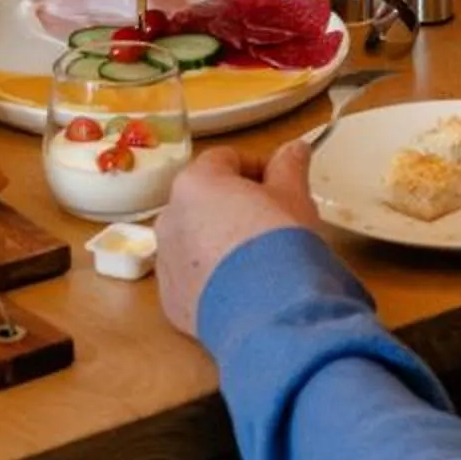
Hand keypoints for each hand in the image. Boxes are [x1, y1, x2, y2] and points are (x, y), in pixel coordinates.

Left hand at [155, 138, 323, 338]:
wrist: (268, 312)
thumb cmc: (281, 242)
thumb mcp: (294, 197)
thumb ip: (289, 167)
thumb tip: (295, 148)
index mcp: (196, 183)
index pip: (224, 159)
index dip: (257, 168)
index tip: (282, 185)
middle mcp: (170, 217)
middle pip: (203, 199)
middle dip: (234, 205)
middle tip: (271, 222)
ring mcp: (166, 261)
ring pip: (193, 240)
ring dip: (218, 241)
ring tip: (257, 260)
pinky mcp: (170, 301)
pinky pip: (190, 278)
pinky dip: (211, 278)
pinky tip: (242, 289)